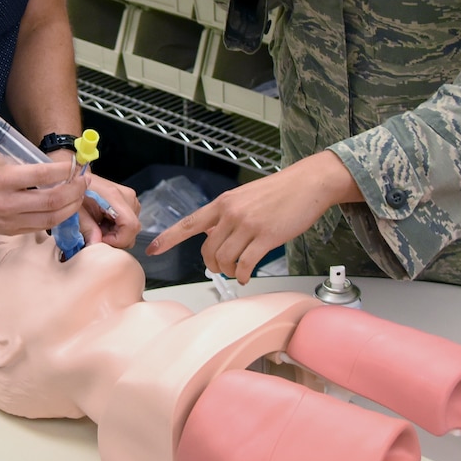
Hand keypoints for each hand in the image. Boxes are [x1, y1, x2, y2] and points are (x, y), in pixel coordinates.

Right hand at [0, 156, 84, 235]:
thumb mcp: (1, 163)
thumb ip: (27, 168)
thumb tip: (59, 170)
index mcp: (3, 179)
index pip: (42, 175)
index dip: (64, 170)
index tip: (75, 165)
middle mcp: (7, 203)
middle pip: (51, 202)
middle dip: (74, 192)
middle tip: (84, 182)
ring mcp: (9, 222)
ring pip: (50, 219)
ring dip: (70, 207)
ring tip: (78, 195)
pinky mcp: (10, 232)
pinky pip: (40, 226)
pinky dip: (56, 217)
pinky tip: (64, 207)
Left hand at [80, 172, 140, 247]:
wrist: (77, 178)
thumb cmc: (75, 191)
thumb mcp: (77, 212)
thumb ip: (87, 229)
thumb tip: (95, 245)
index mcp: (114, 196)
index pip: (131, 226)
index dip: (118, 240)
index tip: (102, 239)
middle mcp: (127, 196)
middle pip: (132, 230)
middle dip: (115, 238)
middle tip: (96, 233)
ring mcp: (130, 198)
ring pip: (131, 228)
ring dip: (115, 233)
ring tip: (98, 226)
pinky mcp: (129, 202)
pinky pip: (128, 223)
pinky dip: (117, 228)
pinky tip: (103, 222)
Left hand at [146, 152, 360, 282]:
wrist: (308, 183)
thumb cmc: (279, 191)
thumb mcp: (244, 198)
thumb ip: (226, 215)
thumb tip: (212, 235)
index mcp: (223, 202)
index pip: (189, 223)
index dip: (168, 238)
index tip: (152, 249)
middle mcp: (231, 213)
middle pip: (208, 250)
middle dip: (211, 265)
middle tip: (219, 269)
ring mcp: (248, 225)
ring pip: (224, 259)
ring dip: (227, 271)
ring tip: (236, 272)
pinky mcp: (266, 236)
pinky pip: (245, 264)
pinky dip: (242, 275)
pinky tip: (245, 276)